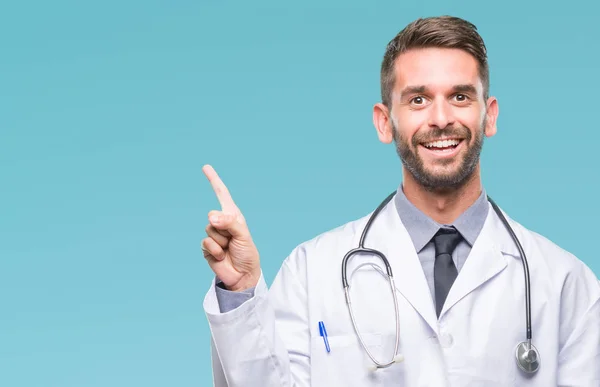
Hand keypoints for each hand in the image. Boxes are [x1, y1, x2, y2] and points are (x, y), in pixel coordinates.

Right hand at [201, 165, 260, 291]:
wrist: (243, 275)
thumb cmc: (247, 254)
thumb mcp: (243, 235)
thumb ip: (229, 222)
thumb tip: (210, 216)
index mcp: (233, 216)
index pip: (222, 194)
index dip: (214, 180)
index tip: (206, 167)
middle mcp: (222, 223)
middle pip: (213, 216)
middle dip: (224, 228)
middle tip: (233, 240)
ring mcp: (213, 235)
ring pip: (209, 229)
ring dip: (221, 241)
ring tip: (229, 248)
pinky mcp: (207, 248)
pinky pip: (206, 242)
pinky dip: (215, 250)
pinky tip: (222, 256)